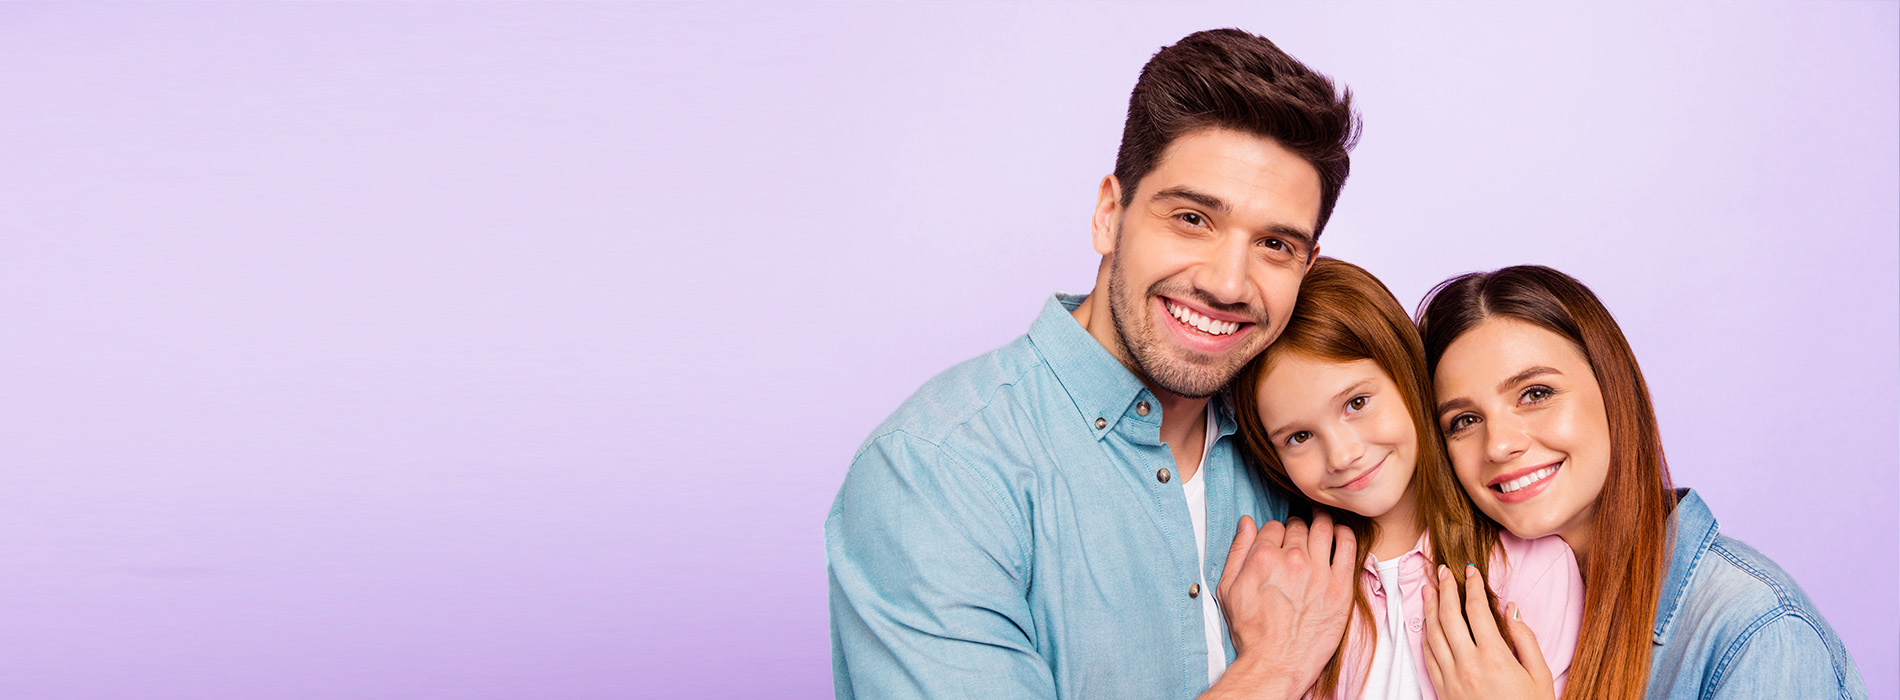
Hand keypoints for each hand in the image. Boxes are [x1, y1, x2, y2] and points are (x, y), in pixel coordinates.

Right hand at [1209, 512, 1356, 699]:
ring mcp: (1319, 572)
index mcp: (1264, 558)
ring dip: (1321, 522)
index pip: (1273, 526)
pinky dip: (1344, 534)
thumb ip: (1238, 551)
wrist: (1276, 662)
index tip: (1279, 541)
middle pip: (1298, 526)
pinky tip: (1339, 536)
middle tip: (1299, 536)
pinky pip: (1349, 546)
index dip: (1275, 532)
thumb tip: (1247, 522)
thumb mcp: (1229, 588)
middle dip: (1297, 527)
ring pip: (1324, 528)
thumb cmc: (1252, 631)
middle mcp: (1293, 560)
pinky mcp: (1341, 586)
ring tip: (1321, 526)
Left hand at [1419, 564, 1553, 699]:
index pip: (1477, 610)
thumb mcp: (1540, 676)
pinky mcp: (1441, 690)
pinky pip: (1428, 656)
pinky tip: (1427, 623)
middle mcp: (1468, 665)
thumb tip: (1511, 609)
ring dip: (1429, 608)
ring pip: (1432, 634)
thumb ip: (1525, 639)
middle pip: (1449, 616)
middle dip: (1445, 589)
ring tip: (1429, 589)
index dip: (1472, 585)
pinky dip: (1425, 634)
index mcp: (1495, 657)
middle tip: (1442, 570)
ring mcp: (1451, 678)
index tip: (1470, 570)